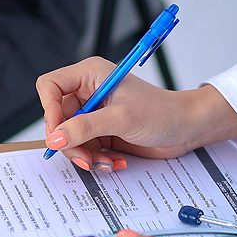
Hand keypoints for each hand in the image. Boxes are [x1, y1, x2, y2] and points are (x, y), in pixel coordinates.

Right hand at [35, 57, 236, 171]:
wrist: (187, 129)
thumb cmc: (161, 112)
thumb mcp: (121, 119)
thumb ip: (85, 127)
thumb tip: (55, 138)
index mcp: (90, 75)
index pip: (50, 86)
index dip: (49, 110)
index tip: (59, 132)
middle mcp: (88, 92)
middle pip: (57, 118)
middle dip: (71, 142)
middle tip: (86, 158)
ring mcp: (94, 114)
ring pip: (69, 138)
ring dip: (85, 155)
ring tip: (106, 162)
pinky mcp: (101, 132)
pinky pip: (84, 148)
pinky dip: (96, 159)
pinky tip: (115, 161)